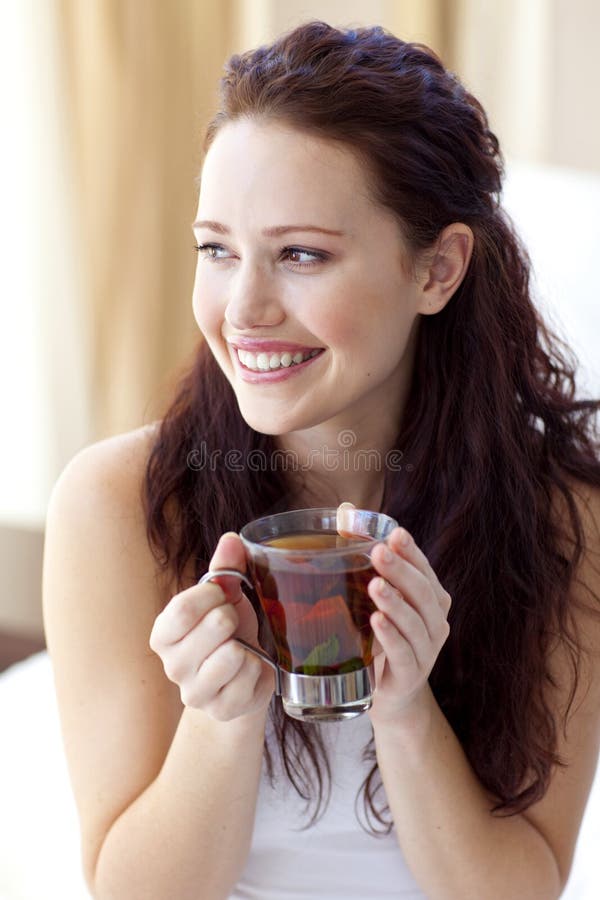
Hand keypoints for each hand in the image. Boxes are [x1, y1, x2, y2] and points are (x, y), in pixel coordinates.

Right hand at [149, 532, 274, 719]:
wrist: (245, 679)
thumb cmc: (230, 632)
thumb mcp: (226, 597)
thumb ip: (225, 568)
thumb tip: (232, 539)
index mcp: (164, 633)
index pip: (183, 609)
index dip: (212, 596)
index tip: (223, 595)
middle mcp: (172, 666)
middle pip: (214, 628)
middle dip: (233, 618)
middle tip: (233, 625)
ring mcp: (195, 692)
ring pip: (232, 656)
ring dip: (247, 646)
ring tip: (241, 649)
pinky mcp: (221, 710)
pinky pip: (249, 678)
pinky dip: (258, 669)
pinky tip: (250, 670)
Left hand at [367, 526, 451, 722]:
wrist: (386, 693)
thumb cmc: (378, 635)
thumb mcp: (371, 595)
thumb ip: (360, 552)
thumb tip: (346, 510)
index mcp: (429, 598)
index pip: (424, 569)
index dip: (412, 552)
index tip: (394, 533)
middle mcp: (435, 621)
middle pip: (422, 592)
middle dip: (401, 571)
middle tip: (379, 552)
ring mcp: (426, 650)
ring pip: (416, 622)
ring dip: (396, 603)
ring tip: (374, 586)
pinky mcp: (410, 674)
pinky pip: (404, 652)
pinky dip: (391, 637)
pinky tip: (376, 622)